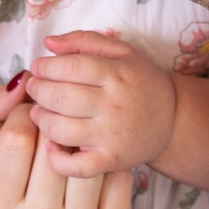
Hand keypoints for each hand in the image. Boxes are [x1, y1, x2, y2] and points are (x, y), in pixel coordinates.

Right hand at [0, 78, 133, 208]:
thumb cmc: (21, 197)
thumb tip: (22, 81)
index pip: (15, 137)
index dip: (26, 113)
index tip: (32, 113)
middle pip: (54, 144)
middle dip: (58, 122)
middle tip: (60, 123)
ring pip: (89, 156)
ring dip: (86, 138)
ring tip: (78, 141)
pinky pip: (117, 173)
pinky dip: (109, 159)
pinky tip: (99, 162)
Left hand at [24, 30, 177, 176]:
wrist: (173, 120)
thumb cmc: (141, 82)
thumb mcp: (122, 52)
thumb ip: (84, 41)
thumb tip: (48, 42)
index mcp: (117, 74)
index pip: (69, 67)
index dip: (45, 67)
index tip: (38, 68)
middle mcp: (114, 105)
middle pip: (60, 97)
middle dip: (37, 90)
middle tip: (34, 88)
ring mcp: (112, 136)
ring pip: (60, 129)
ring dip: (40, 119)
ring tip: (39, 112)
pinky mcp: (111, 161)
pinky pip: (76, 167)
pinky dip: (56, 160)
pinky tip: (51, 147)